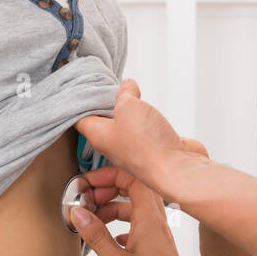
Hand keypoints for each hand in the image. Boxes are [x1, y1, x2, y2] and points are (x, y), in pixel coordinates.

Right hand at [71, 166, 215, 255]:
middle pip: (132, 190)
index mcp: (149, 218)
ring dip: (112, 209)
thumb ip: (96, 235)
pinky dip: (120, 227)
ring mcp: (156, 236)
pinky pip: (136, 227)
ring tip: (92, 220)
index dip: (108, 175)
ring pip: (133, 209)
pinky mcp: (154, 251)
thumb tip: (78, 213)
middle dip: (107, 190)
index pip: (132, 178)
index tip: (88, 184)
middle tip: (87, 200)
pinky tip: (109, 240)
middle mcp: (155, 222)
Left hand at [75, 78, 209, 200]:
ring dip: (129, 111)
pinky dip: (146, 120)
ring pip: (125, 126)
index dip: (81, 103)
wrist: (176, 168)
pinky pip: (144, 132)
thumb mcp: (128, 107)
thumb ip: (125, 94)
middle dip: (107, 104)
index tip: (84, 89)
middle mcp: (114, 145)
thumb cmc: (148, 146)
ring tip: (132, 95)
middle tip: (110, 87)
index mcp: (99, 135)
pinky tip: (150, 111)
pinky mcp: (152, 149)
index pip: (80, 119)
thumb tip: (126, 86)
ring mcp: (134, 148)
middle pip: (103, 122)